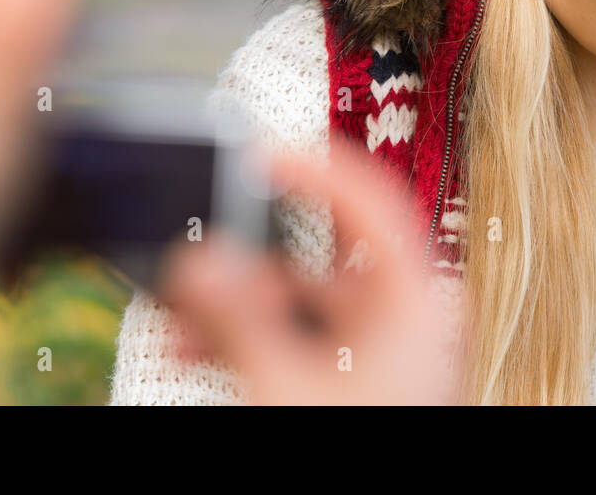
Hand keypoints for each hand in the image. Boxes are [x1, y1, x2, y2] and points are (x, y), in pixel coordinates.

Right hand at [158, 140, 459, 404]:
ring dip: (239, 305)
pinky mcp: (365, 376)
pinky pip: (305, 338)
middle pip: (321, 256)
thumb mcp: (288, 386)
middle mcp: (409, 312)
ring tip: (179, 313)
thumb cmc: (367, 441)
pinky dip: (256, 338)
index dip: (313, 169)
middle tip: (197, 248)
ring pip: (303, 302)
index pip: (368, 199)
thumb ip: (237, 320)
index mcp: (416, 296)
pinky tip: (198, 343)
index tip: (259, 154)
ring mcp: (388, 346)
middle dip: (248, 259)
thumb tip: (197, 261)